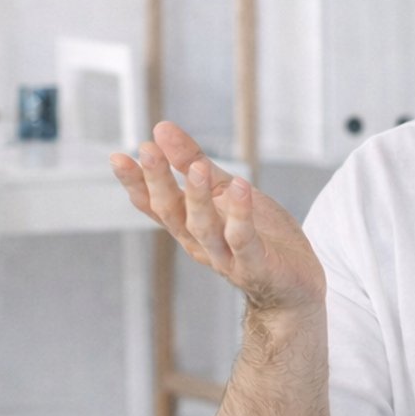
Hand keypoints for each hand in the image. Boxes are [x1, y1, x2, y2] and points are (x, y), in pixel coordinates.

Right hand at [110, 120, 325, 314]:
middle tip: (148, 151)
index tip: (118, 157)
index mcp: (189, 225)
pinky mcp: (256, 265)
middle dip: (158, 182)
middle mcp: (200, 243)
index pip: (154, 203)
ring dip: (197, 198)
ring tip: (196, 167)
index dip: (135, 183)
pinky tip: (240, 188)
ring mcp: (226, 257)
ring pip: (202, 227)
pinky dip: (240, 215)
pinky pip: (244, 240)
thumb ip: (192, 163)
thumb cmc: (258, 235)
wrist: (295, 285)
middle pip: (171, 213)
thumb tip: (161, 129)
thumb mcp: (225, 190)